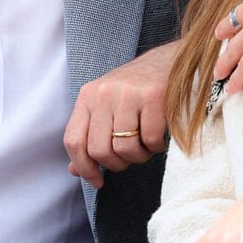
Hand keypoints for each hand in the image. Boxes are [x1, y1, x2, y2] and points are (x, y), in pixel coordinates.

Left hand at [64, 40, 177, 188]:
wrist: (169, 61)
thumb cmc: (136, 90)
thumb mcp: (106, 107)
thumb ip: (89, 135)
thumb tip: (75, 170)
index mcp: (88, 96)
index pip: (73, 141)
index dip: (84, 168)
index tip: (97, 181)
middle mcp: (104, 93)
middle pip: (99, 150)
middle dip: (116, 165)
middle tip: (129, 159)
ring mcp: (128, 94)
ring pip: (124, 149)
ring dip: (138, 157)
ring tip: (146, 148)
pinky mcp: (153, 96)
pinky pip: (150, 139)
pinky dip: (156, 147)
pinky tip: (159, 139)